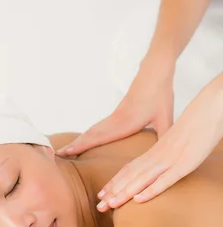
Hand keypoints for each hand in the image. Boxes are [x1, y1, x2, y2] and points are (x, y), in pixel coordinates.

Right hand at [57, 58, 174, 155]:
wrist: (155, 70)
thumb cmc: (161, 94)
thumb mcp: (166, 118)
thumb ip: (165, 138)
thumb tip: (172, 156)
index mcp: (123, 123)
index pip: (96, 137)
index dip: (79, 146)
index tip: (64, 152)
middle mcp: (114, 121)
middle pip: (88, 135)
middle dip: (72, 146)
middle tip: (55, 156)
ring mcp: (114, 117)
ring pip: (91, 131)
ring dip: (78, 141)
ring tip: (64, 151)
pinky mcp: (116, 114)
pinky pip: (98, 128)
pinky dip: (87, 136)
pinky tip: (85, 142)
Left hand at [95, 75, 222, 210]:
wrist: (209, 109)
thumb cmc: (196, 126)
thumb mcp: (176, 143)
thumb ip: (165, 155)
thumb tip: (159, 165)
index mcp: (155, 151)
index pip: (129, 169)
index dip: (115, 182)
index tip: (102, 195)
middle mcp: (158, 156)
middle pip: (130, 176)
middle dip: (113, 192)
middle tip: (99, 207)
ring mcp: (170, 160)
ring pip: (142, 179)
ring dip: (125, 193)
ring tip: (110, 205)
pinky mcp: (184, 164)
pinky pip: (165, 179)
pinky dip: (150, 190)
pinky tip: (138, 200)